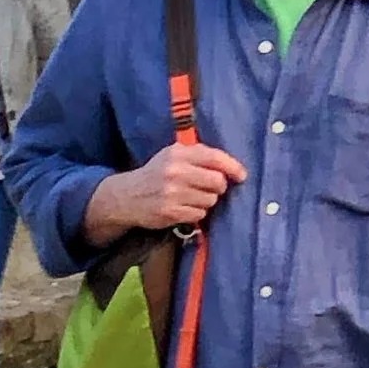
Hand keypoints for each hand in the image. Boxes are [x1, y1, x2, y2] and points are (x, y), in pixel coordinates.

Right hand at [82, 138, 246, 248]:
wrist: (127, 196)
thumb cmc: (157, 174)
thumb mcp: (172, 156)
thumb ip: (198, 157)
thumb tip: (231, 169)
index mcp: (178, 153)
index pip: (214, 157)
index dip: (232, 167)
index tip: (242, 176)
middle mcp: (175, 171)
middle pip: (217, 182)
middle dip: (219, 187)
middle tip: (212, 189)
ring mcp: (172, 193)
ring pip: (210, 200)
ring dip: (207, 201)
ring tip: (192, 198)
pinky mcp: (170, 212)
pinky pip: (199, 214)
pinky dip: (196, 213)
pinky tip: (185, 208)